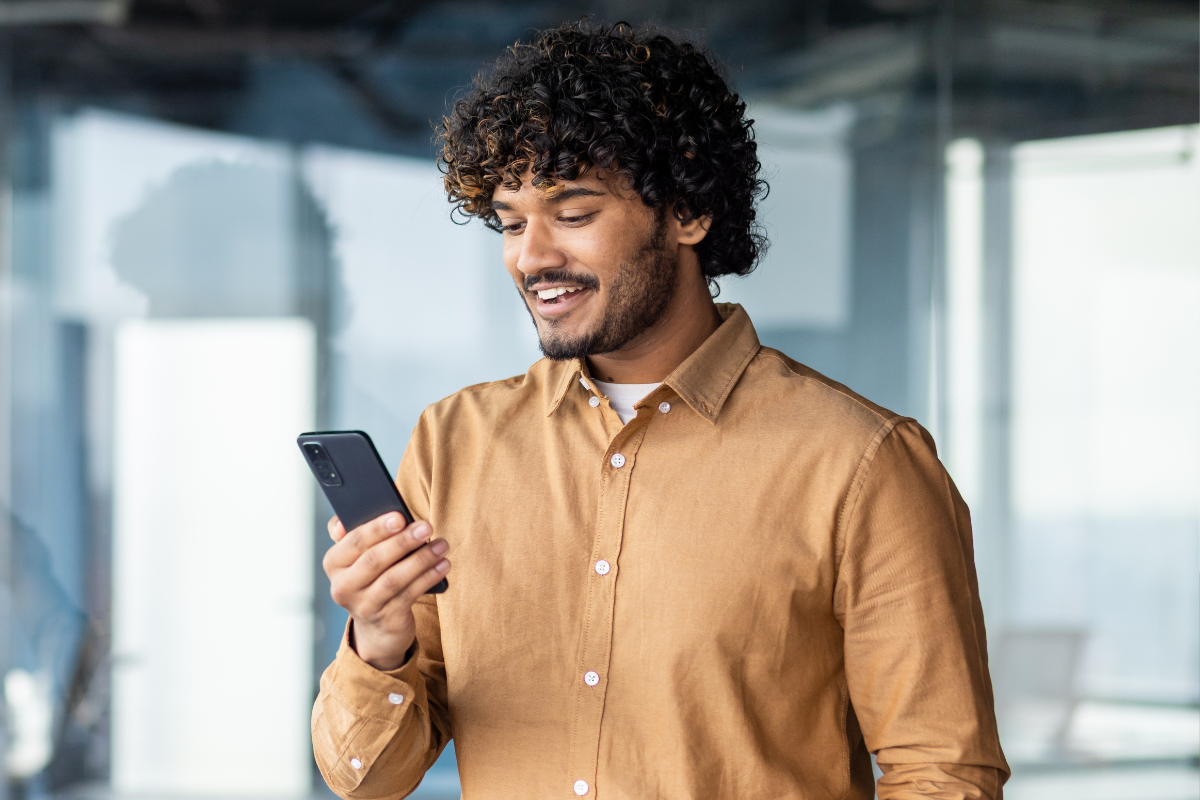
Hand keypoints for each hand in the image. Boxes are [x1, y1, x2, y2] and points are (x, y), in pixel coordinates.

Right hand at [323, 512, 450, 670]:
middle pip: (374, 560)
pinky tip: (443, 565)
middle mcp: (343, 587)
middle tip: (427, 526)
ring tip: (441, 545)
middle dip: (403, 541)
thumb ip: (354, 533)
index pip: (353, 542)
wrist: (378, 625)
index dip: (377, 529)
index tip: (400, 516)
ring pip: (394, 579)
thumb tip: (345, 520)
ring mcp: (363, 606)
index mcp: (334, 563)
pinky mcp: (385, 619)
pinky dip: (428, 577)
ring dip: (421, 559)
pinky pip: (409, 594)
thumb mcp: (358, 556)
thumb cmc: (372, 576)